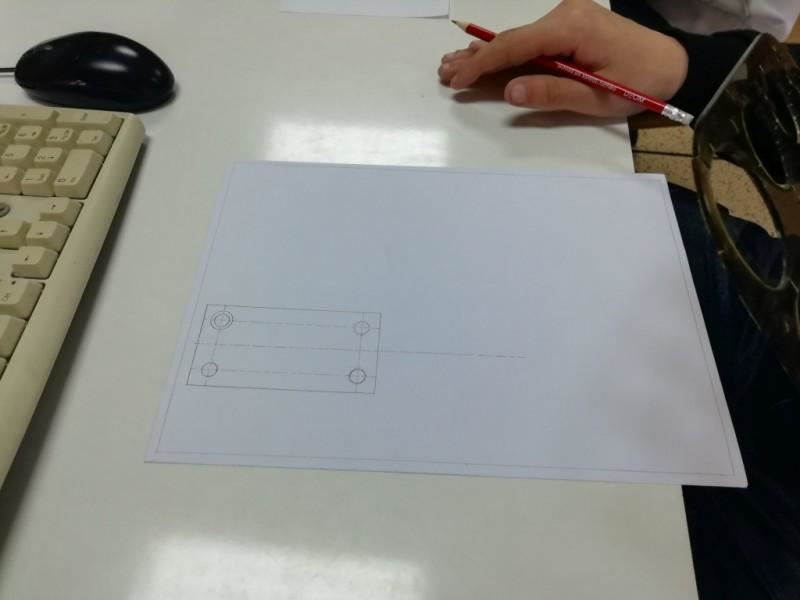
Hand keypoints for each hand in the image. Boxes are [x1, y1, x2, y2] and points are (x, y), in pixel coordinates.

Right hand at [438, 0, 688, 116]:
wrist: (673, 64)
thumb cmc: (640, 83)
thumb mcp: (597, 97)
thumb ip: (551, 92)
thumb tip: (509, 91)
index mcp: (572, 28)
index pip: (516, 45)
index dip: (483, 63)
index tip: (457, 78)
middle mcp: (566, 14)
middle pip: (511, 39)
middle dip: (476, 58)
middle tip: (443, 72)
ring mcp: (568, 17)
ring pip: (518, 39)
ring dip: (487, 54)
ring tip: (453, 64)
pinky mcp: (570, 25)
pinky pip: (532, 40)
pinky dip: (507, 51)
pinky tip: (484, 55)